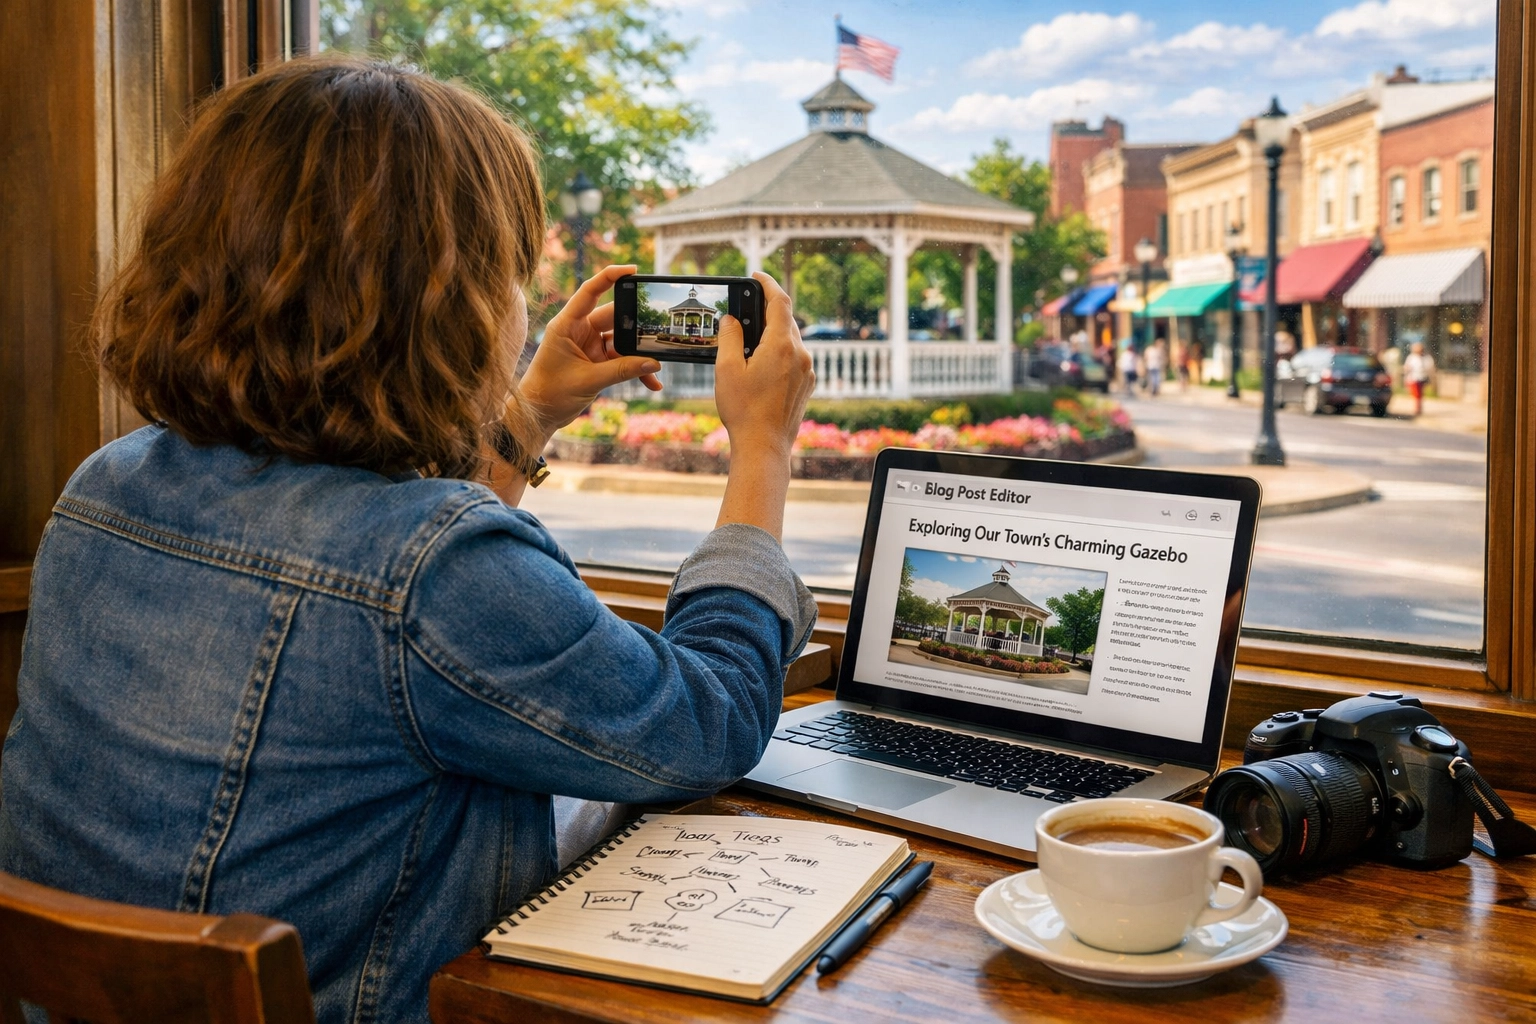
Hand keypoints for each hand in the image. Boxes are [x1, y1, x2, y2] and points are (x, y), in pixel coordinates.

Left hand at [518, 264, 661, 442]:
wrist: (538, 415)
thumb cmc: (550, 393)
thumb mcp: (588, 381)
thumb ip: (622, 371)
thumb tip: (653, 363)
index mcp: (567, 325)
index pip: (589, 291)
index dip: (610, 277)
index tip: (633, 270)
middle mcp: (578, 330)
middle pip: (614, 318)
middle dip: (636, 327)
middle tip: (657, 333)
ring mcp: (589, 345)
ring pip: (622, 342)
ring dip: (639, 355)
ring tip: (657, 367)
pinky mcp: (596, 361)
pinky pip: (621, 360)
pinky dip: (635, 370)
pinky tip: (652, 382)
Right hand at [715, 272, 814, 462]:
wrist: (764, 447)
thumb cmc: (743, 411)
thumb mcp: (727, 369)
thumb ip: (729, 338)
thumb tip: (731, 319)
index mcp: (781, 345)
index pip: (779, 301)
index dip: (768, 283)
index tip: (756, 275)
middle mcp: (800, 354)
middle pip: (785, 319)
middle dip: (766, 310)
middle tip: (746, 308)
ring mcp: (807, 370)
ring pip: (791, 339)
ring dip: (773, 333)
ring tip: (750, 340)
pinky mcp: (807, 384)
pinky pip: (795, 357)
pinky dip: (780, 351)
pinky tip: (762, 364)